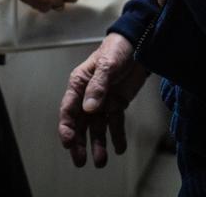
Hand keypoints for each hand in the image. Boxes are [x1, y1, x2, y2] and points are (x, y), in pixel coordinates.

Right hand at [58, 33, 148, 167]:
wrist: (138, 44)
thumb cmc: (116, 49)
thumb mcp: (107, 65)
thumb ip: (98, 87)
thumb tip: (88, 109)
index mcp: (79, 84)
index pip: (68, 110)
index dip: (67, 128)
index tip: (68, 143)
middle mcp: (88, 96)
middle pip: (80, 124)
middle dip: (79, 143)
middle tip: (80, 161)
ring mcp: (102, 101)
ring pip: (96, 128)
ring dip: (98, 144)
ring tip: (101, 161)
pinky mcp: (117, 104)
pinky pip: (115, 124)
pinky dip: (116, 137)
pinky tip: (119, 149)